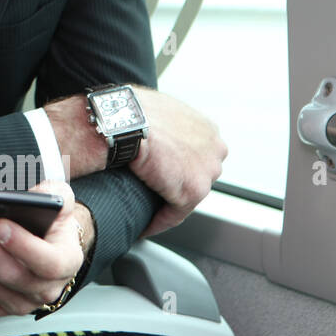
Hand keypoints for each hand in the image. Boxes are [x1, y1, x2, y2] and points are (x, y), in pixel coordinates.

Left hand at [0, 180, 88, 317]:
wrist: (45, 245)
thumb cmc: (50, 223)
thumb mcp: (60, 202)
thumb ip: (53, 195)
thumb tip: (32, 195)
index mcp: (65, 263)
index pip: (47, 262)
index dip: (22, 245)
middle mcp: (43, 289)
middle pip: (5, 271)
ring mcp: (17, 302)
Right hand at [128, 86, 227, 236]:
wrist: (121, 120)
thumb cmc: (128, 110)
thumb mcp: (153, 108)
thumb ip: (163, 123)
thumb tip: (146, 130)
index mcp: (206, 127)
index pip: (196, 154)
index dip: (177, 164)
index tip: (162, 173)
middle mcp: (214, 147)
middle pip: (197, 174)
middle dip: (177, 183)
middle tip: (153, 191)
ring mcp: (206, 170)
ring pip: (188, 194)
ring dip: (168, 202)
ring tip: (147, 210)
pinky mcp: (192, 191)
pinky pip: (175, 214)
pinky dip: (159, 222)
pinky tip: (144, 227)